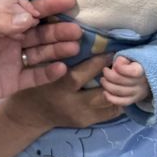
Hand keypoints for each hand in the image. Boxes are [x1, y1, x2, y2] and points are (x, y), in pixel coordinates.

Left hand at [0, 0, 81, 114]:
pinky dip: (48, 73)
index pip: (30, 13)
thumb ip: (1, 23)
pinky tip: (61, 68)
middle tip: (76, 29)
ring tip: (74, 46)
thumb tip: (30, 15)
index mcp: (2, 24)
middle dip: (58, 31)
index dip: (49, 7)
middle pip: (40, 34)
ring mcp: (13, 61)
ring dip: (57, 49)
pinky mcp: (13, 82)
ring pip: (41, 54)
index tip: (69, 0)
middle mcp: (11, 41)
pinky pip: (35, 76)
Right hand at [6, 56, 121, 129]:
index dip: (99, 63)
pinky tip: (121, 89)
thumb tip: (78, 34)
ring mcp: (81, 115)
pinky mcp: (86, 122)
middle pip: (102, 92)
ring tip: (126, 76)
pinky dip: (119, 100)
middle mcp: (71, 104)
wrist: (30, 115)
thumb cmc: (34, 85)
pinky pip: (110, 113)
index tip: (110, 52)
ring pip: (110, 103)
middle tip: (124, 65)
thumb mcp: (38, 69)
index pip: (81, 75)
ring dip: (121, 89)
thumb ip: (54, 55)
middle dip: (117, 78)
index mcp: (57, 87)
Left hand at [100, 56, 151, 106]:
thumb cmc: (134, 65)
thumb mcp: (131, 58)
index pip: (132, 71)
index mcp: (142, 70)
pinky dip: (110, 98)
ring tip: (103, 79)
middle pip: (120, 80)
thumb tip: (117, 63)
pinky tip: (105, 92)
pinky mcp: (133, 100)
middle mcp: (141, 82)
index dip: (120, 67)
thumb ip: (123, 59)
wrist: (146, 78)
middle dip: (108, 75)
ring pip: (118, 90)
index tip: (115, 64)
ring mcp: (138, 93)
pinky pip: (121, 102)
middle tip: (105, 70)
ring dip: (107, 85)